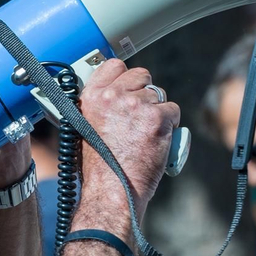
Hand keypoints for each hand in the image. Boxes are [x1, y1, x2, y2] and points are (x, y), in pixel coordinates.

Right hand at [74, 59, 178, 222]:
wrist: (111, 190)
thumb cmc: (97, 168)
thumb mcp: (82, 128)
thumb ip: (97, 107)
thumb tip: (111, 95)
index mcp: (92, 97)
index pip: (115, 65)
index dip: (125, 77)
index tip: (129, 88)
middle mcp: (113, 96)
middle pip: (141, 75)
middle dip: (145, 92)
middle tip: (141, 114)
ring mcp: (137, 105)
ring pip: (159, 94)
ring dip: (158, 110)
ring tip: (147, 133)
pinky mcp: (157, 118)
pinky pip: (173, 110)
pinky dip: (170, 124)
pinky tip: (159, 139)